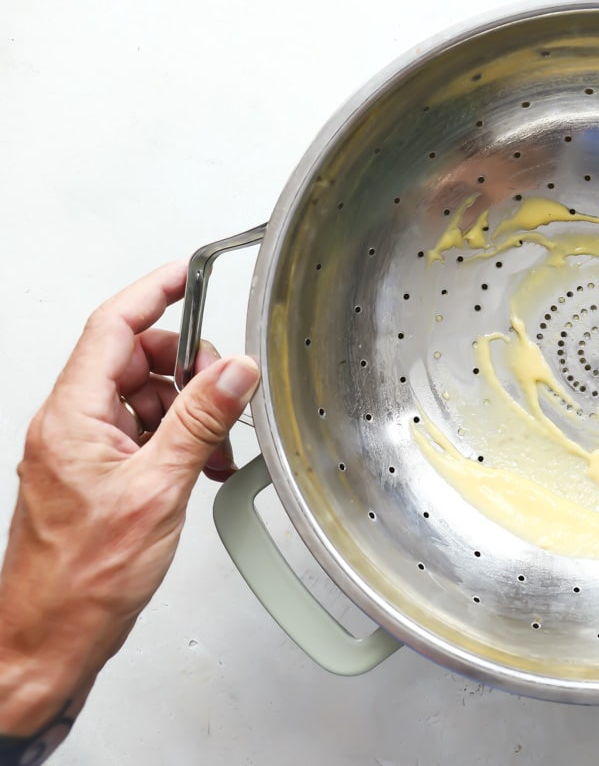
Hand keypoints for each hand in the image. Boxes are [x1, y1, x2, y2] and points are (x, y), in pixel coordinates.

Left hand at [0, 262, 259, 735]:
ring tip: (215, 450)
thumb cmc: (82, 578)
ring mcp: (83, 451)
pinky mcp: (98, 476)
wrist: (52, 637)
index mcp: (72, 417)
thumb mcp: (158, 490)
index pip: (112, 329)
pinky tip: (201, 468)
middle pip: (133, 361)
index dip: (152, 294)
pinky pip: (143, 434)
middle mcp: (72, 427)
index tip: (187, 275)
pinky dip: (178, 442)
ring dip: (188, 414)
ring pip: (144, 399)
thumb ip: (199, 423)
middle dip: (187, 370)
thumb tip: (233, 373)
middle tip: (225, 393)